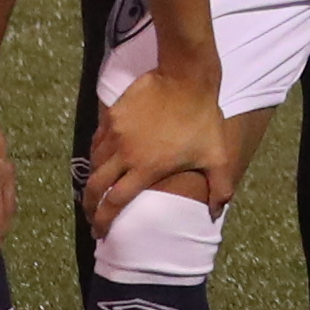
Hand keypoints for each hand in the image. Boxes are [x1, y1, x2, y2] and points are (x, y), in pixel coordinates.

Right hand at [84, 68, 232, 233]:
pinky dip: (95, 156)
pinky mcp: (112, 115)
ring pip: (94, 163)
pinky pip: (97, 141)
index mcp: (145, 169)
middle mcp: (124, 154)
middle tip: (90, 217)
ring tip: (94, 191)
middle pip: (95, 187)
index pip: (114, 203)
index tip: (99, 233)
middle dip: (89, 207)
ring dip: (92, 181)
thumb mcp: (217, 155)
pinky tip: (99, 160)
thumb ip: (220, 187)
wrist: (185, 76)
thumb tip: (217, 212)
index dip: (103, 221)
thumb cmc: (202, 118)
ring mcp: (115, 133)